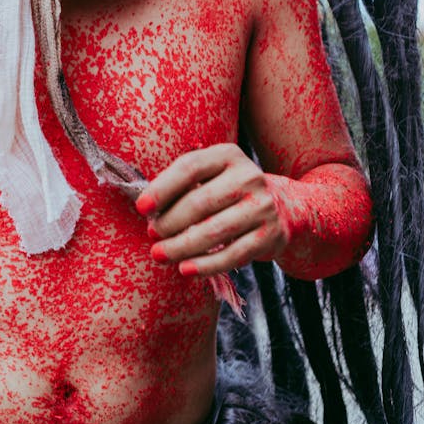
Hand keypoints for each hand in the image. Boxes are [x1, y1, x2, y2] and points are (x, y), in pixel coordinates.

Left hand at [135, 143, 289, 277]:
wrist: (281, 209)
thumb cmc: (228, 192)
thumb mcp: (211, 176)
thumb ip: (182, 185)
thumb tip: (147, 209)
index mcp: (228, 154)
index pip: (190, 167)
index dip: (162, 188)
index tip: (141, 207)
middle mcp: (249, 176)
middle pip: (200, 202)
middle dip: (169, 222)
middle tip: (152, 234)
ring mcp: (262, 206)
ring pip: (214, 231)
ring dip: (181, 247)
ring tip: (160, 254)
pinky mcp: (270, 235)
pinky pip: (233, 255)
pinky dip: (206, 265)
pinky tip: (185, 269)